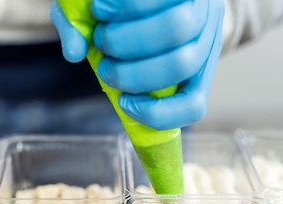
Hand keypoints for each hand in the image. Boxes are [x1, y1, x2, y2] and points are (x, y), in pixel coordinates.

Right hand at [51, 0, 223, 129]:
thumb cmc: (118, 7)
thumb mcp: (106, 32)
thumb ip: (87, 44)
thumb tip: (73, 53)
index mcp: (197, 59)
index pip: (194, 104)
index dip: (158, 114)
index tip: (123, 103)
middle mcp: (208, 32)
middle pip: (182, 64)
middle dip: (132, 74)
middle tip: (104, 64)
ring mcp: (202, 4)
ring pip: (176, 29)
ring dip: (126, 40)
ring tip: (100, 32)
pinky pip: (156, 0)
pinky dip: (122, 8)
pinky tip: (101, 8)